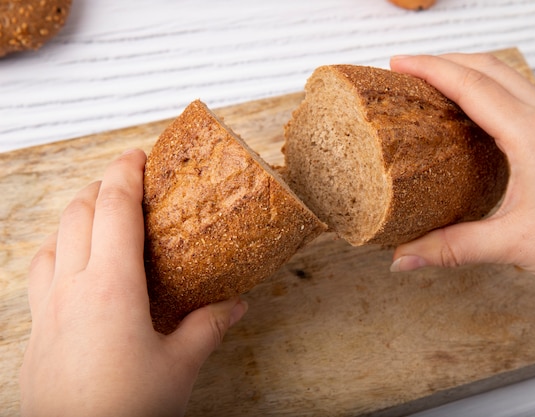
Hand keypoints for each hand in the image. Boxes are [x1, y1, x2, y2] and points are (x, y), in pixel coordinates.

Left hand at [20, 149, 247, 416]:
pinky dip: (57, 251)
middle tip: (127, 180)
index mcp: (112, 287)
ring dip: (76, 216)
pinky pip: (40, 274)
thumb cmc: (128, 411)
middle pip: (79, 213)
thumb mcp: (180, 367)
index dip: (126, 173)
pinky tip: (72, 267)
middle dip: (102, 186)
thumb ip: (208, 327)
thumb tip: (236, 304)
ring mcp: (48, 311)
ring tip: (99, 216)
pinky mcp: (37, 335)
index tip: (139, 154)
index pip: (115, 209)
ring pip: (53, 240)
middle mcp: (72, 289)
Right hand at [389, 53, 534, 294]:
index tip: (398, 64)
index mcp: (533, 135)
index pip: (472, 85)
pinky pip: (520, 93)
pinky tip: (471, 109)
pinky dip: (488, 88)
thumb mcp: (511, 245)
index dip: (430, 69)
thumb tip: (404, 257)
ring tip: (432, 82)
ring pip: (507, 76)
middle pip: (488, 67)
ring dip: (467, 71)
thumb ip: (452, 248)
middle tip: (407, 70)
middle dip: (443, 61)